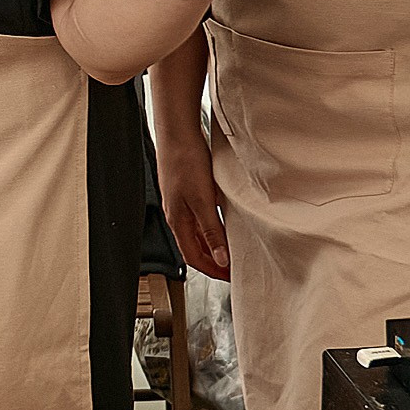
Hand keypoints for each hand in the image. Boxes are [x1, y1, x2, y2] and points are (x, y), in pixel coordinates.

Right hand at [156, 124, 229, 280]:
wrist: (178, 131)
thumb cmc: (184, 161)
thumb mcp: (203, 200)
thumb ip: (212, 231)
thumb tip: (221, 259)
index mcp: (177, 221)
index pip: (194, 257)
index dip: (212, 271)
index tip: (230, 278)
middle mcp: (177, 214)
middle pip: (195, 247)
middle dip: (213, 261)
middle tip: (233, 267)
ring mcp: (181, 202)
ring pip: (197, 232)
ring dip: (213, 243)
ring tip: (232, 248)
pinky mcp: (188, 189)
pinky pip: (200, 217)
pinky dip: (213, 226)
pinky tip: (225, 220)